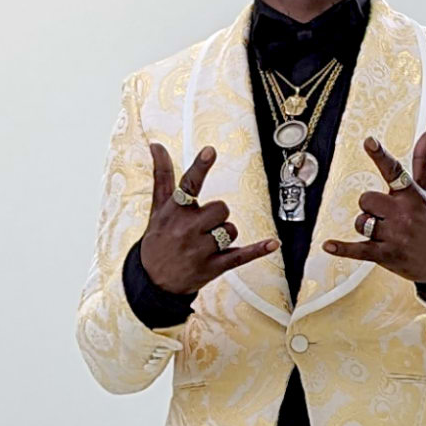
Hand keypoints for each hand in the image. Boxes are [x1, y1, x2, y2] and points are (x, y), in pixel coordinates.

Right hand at [137, 142, 275, 296]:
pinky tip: (272, 243)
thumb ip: (162, 175)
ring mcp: (200, 250)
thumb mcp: (157, 208)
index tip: (210, 151)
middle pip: (222, 208)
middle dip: (217, 215)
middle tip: (202, 225)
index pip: (189, 184)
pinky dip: (258, 250)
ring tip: (206, 243)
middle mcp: (186, 229)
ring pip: (231, 230)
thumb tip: (156, 145)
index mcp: (174, 211)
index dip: (200, 167)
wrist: (152, 280)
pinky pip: (241, 255)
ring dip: (224, 234)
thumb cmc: (158, 238)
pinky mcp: (213, 267)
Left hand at [323, 131, 425, 286]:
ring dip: (366, 225)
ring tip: (383, 231)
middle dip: (369, 205)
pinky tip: (328, 246)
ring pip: (361, 222)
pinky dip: (342, 249)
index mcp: (412, 195)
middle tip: (383, 213)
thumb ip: (423, 161)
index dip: (380, 155)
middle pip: (366, 199)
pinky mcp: (386, 254)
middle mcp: (403, 214)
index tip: (369, 141)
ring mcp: (394, 235)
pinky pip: (359, 250)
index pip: (394, 171)